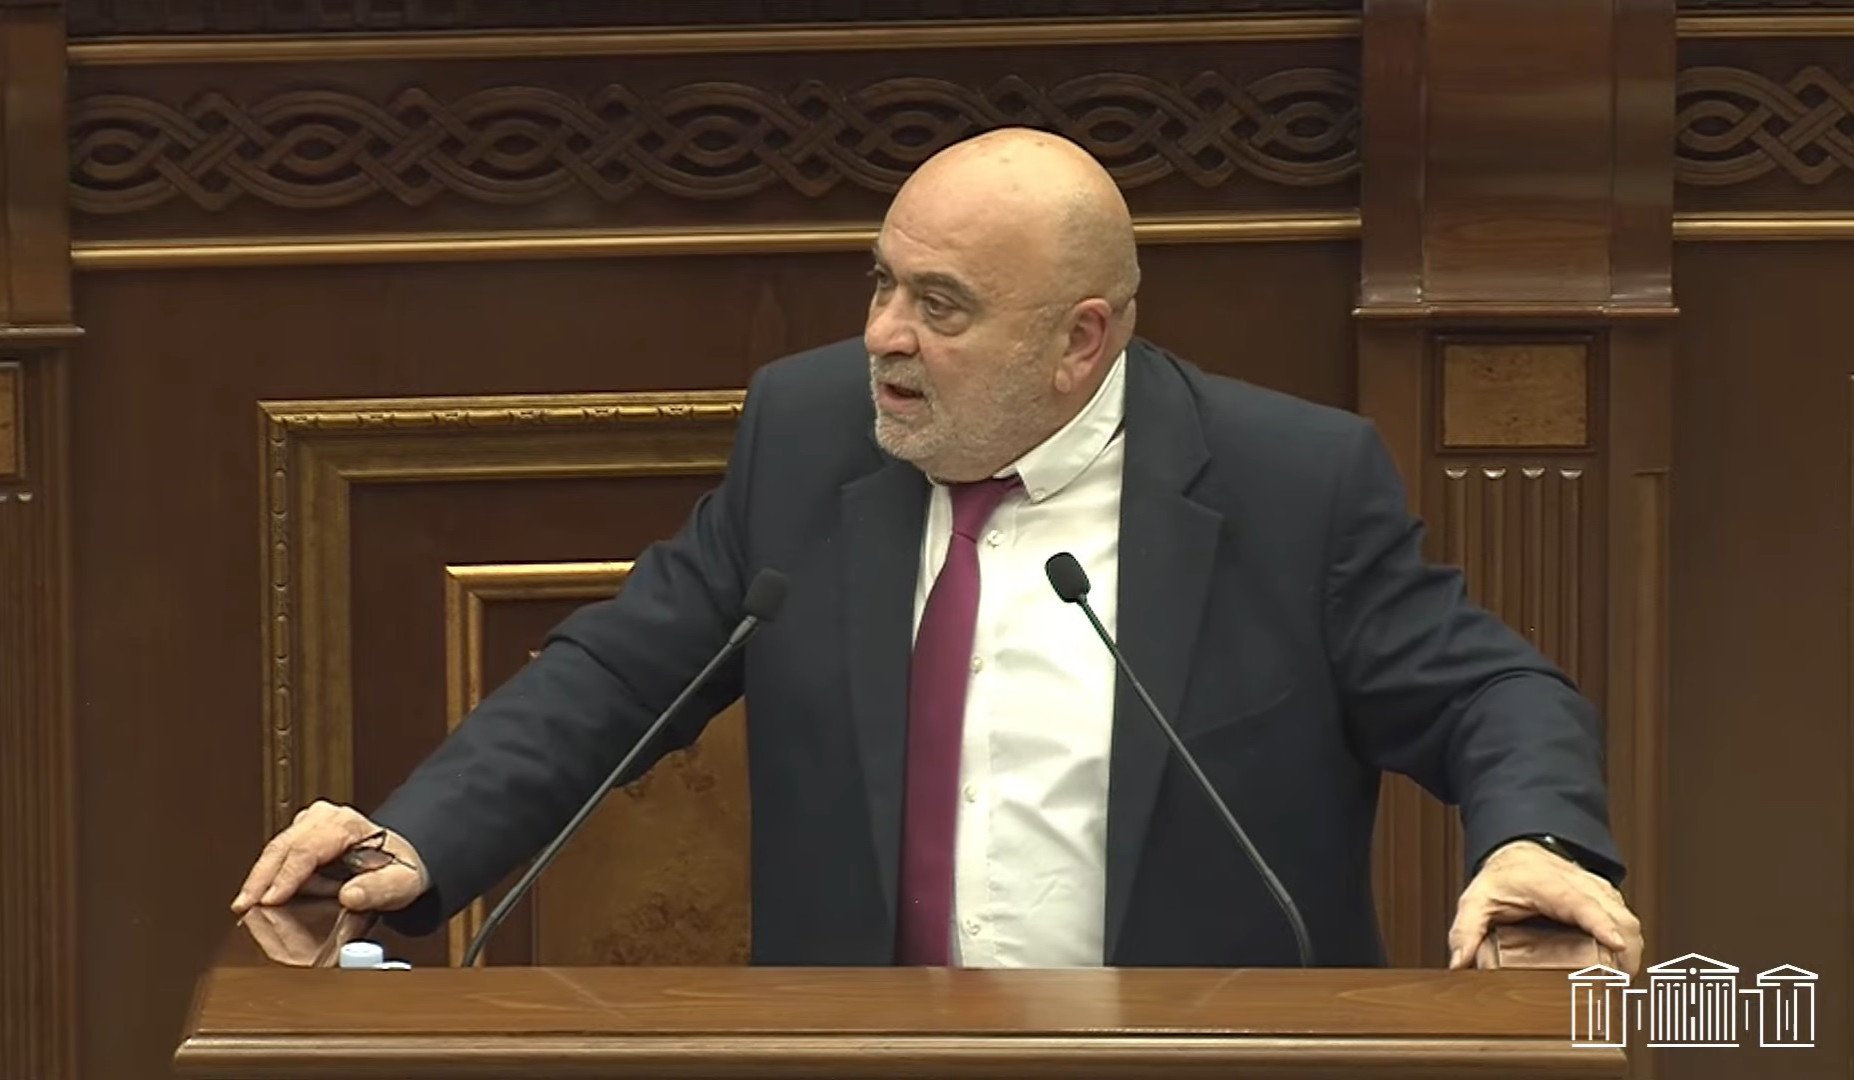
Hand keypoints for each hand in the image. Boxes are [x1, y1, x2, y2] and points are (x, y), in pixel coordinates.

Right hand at [231, 800, 427, 914]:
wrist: (399, 858)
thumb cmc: (398, 868)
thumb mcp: (400, 883)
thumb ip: (378, 890)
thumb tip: (351, 896)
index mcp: (346, 824)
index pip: (307, 848)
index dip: (286, 875)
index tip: (269, 899)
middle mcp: (323, 818)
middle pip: (283, 846)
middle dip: (260, 878)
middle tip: (243, 906)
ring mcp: (309, 824)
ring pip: (275, 851)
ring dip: (264, 880)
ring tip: (255, 907)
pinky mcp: (299, 836)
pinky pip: (278, 856)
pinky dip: (270, 878)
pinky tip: (264, 898)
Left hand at [1448, 839, 1642, 972]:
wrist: (1519, 853)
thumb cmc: (1502, 878)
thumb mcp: (1476, 901)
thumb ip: (1466, 930)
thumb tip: (1459, 961)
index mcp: (1549, 885)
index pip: (1581, 903)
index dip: (1601, 923)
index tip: (1615, 943)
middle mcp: (1580, 884)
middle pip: (1616, 913)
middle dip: (1626, 947)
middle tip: (1618, 981)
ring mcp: (1596, 890)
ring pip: (1628, 917)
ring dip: (1632, 947)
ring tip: (1622, 980)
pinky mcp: (1606, 898)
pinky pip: (1626, 918)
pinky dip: (1630, 941)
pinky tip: (1622, 965)